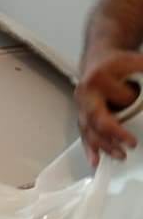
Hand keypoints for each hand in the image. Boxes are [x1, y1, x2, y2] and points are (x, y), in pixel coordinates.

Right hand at [75, 51, 142, 166]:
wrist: (100, 58)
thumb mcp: (136, 63)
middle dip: (114, 134)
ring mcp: (81, 106)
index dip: (131, 99)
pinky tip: (95, 161)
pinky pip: (85, 135)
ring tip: (120, 155)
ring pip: (90, 130)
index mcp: (99, 78)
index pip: (120, 97)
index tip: (139, 98)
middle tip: (131, 144)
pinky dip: (90, 149)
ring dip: (105, 145)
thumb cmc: (117, 63)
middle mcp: (85, 93)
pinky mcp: (83, 116)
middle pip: (97, 118)